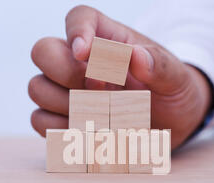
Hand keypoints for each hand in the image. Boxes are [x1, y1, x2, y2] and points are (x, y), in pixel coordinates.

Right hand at [29, 5, 212, 148]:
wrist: (172, 125)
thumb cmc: (172, 92)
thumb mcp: (176, 77)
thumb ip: (160, 65)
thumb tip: (136, 56)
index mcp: (107, 39)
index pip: (79, 18)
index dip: (76, 32)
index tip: (86, 53)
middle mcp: (80, 62)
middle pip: (43, 51)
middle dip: (67, 73)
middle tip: (102, 90)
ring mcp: (67, 91)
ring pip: (37, 88)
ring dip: (67, 105)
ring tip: (102, 116)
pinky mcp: (62, 120)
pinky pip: (40, 122)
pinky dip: (62, 130)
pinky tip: (90, 132)